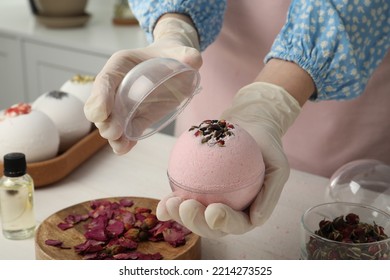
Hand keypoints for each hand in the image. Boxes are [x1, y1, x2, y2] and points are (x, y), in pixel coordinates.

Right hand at [84, 17, 201, 153]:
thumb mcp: (180, 52)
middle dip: (104, 121)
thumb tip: (193, 60)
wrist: (175, 65)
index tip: (100, 114)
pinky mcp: (137, 118)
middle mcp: (117, 86)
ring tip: (120, 146)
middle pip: (101, 105)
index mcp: (121, 65)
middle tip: (113, 133)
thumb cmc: (172, 55)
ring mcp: (125, 105)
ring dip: (113, 136)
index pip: (104, 81)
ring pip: (111, 123)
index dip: (99, 97)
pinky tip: (126, 148)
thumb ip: (186, 54)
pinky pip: (127, 132)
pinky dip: (124, 142)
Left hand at [156, 82, 300, 237]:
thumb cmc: (267, 146)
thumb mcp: (279, 167)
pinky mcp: (195, 190)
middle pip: (211, 227)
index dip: (224, 223)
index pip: (237, 224)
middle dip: (195, 223)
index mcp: (248, 212)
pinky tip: (163, 202)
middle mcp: (228, 211)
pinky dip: (170, 204)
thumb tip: (256, 220)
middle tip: (186, 205)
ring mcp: (210, 202)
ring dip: (179, 215)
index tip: (213, 210)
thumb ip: (270, 193)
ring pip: (193, 217)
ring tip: (171, 202)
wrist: (250, 125)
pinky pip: (182, 199)